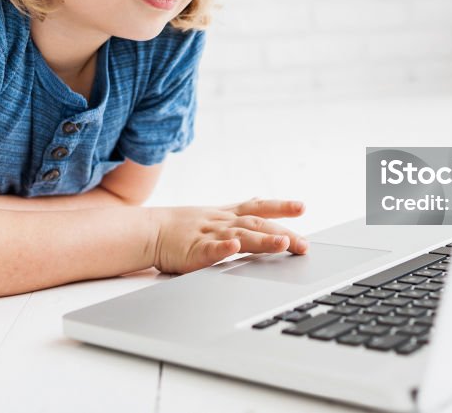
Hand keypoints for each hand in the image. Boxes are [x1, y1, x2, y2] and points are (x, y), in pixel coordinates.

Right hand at [150, 197, 307, 274]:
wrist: (147, 231)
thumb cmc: (180, 226)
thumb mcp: (213, 213)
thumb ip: (237, 210)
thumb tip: (259, 200)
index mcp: (226, 215)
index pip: (258, 207)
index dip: (281, 206)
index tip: (302, 207)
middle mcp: (221, 222)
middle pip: (257, 225)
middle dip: (283, 233)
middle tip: (305, 244)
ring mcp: (208, 235)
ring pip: (240, 236)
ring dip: (263, 240)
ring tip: (283, 243)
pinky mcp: (192, 251)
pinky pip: (209, 249)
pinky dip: (222, 248)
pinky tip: (233, 248)